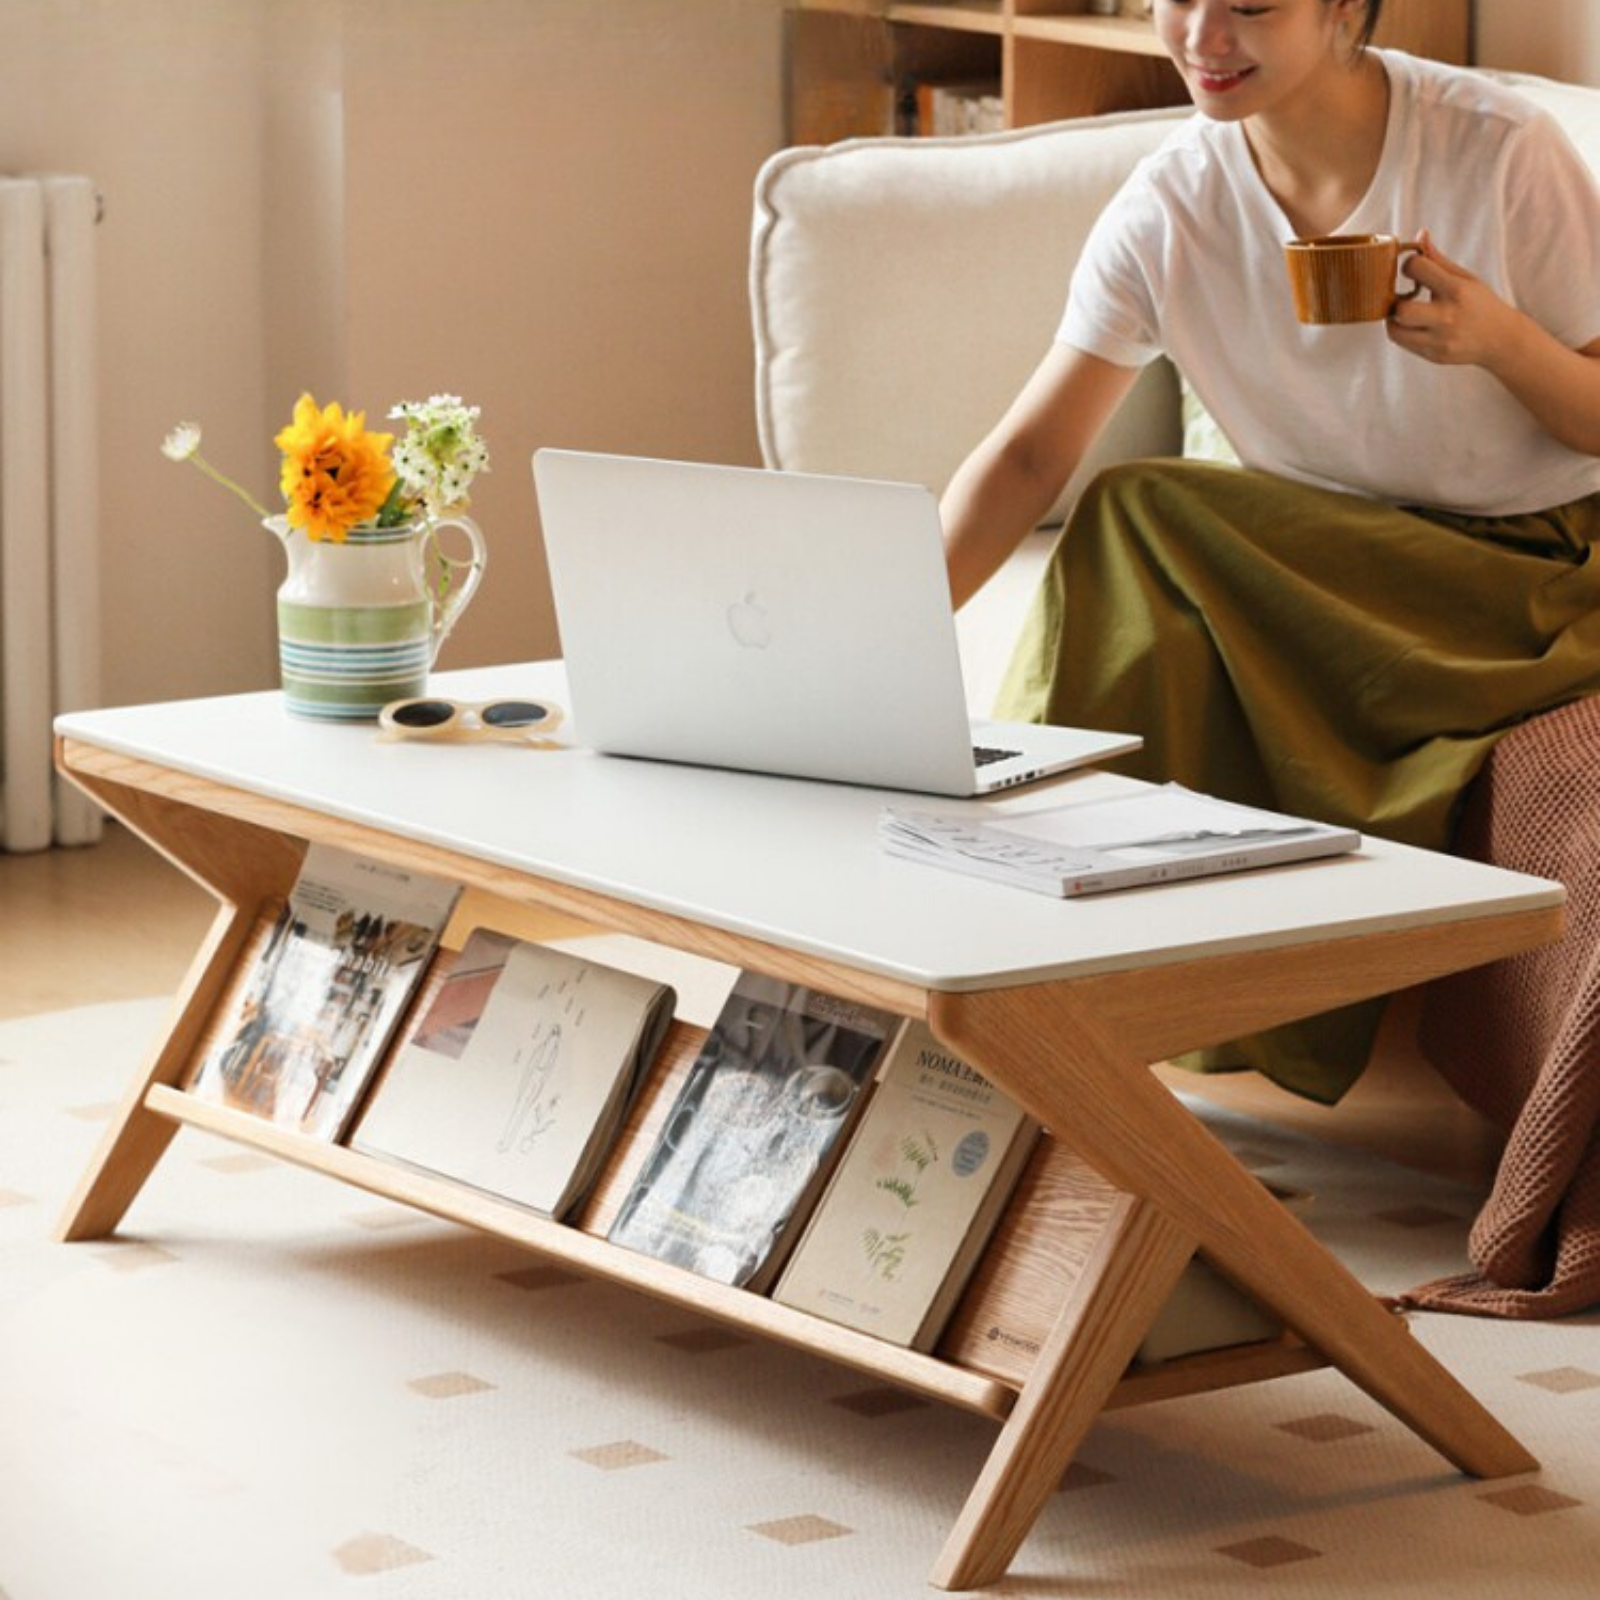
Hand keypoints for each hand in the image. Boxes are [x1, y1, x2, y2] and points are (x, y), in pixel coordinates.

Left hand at [1386, 229, 1522, 369]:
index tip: (1413, 269)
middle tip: (1401, 296)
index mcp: (1456, 290)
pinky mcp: (1434, 355)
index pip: (1417, 269)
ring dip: (1393, 319)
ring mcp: (1440, 339)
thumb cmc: (1480, 303)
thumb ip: (1438, 260)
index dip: (1408, 265)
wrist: (1501, 339)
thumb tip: (1420, 234)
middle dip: (1395, 300)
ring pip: (1395, 331)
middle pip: (1401, 309)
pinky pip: (1403, 343)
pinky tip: (1412, 324)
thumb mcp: (1464, 278)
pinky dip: (1402, 332)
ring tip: (1404, 311)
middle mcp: (1447, 316)